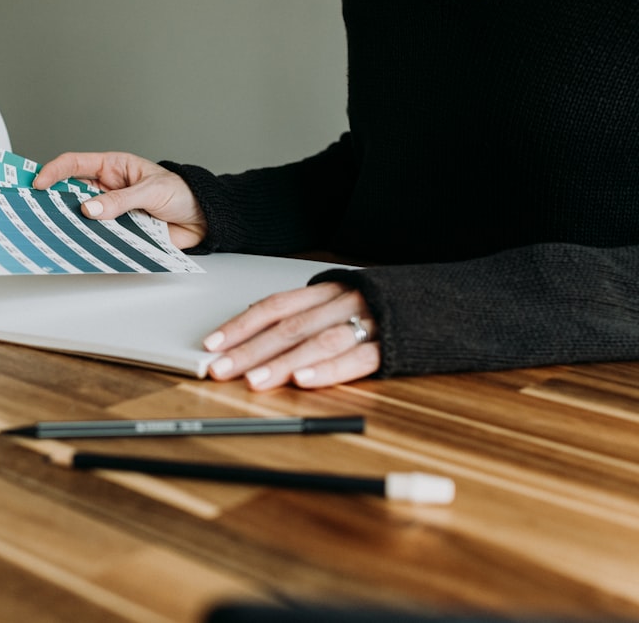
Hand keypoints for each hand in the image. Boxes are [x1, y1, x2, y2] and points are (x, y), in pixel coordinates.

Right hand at [34, 151, 206, 249]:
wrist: (203, 219)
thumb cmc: (182, 194)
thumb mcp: (152, 191)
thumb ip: (121, 200)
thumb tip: (90, 208)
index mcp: (114, 168)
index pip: (76, 164)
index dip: (54, 171)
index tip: (38, 183)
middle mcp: (108, 188)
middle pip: (72, 192)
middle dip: (54, 200)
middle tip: (36, 210)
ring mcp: (112, 211)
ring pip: (83, 217)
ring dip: (71, 224)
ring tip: (54, 231)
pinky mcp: (120, 232)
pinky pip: (99, 237)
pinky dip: (89, 241)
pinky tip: (81, 247)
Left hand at [203, 282, 380, 389]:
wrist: (459, 299)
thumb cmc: (395, 304)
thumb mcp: (349, 299)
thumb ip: (313, 314)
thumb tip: (264, 334)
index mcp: (330, 290)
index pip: (274, 307)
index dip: (241, 326)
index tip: (212, 345)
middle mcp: (345, 301)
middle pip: (288, 327)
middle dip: (250, 350)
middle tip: (220, 370)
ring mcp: (370, 321)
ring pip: (317, 341)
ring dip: (282, 363)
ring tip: (254, 381)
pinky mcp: (395, 345)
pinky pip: (358, 358)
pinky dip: (329, 370)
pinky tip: (305, 380)